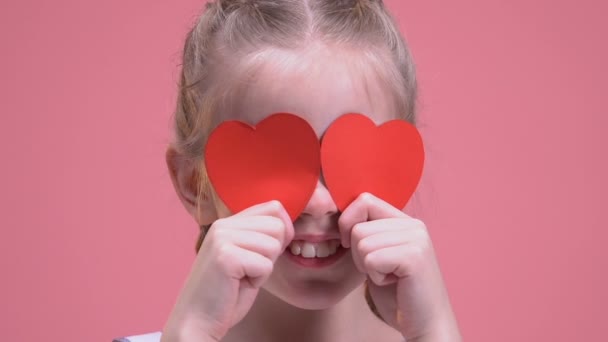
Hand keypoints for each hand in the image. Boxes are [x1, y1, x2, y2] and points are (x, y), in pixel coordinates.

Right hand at [161, 200, 293, 341]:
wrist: (197, 321)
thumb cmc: (226, 293)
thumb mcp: (245, 255)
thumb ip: (259, 236)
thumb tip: (288, 224)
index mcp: (228, 222)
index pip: (274, 207)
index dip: (284, 230)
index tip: (268, 253)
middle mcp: (223, 225)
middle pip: (278, 225)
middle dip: (274, 252)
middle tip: (251, 269)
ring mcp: (223, 238)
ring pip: (273, 245)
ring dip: (265, 268)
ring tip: (243, 277)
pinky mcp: (226, 257)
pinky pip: (265, 265)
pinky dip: (258, 280)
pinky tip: (238, 285)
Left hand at [339, 193, 460, 340]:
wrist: (424, 323)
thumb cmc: (398, 293)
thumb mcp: (378, 254)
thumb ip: (367, 232)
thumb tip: (340, 216)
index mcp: (405, 221)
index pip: (364, 200)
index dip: (347, 222)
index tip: (349, 244)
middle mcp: (413, 225)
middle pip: (358, 226)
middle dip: (358, 253)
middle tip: (381, 269)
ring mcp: (417, 239)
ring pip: (361, 242)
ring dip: (367, 266)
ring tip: (389, 276)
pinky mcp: (414, 257)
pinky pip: (371, 259)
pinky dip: (375, 276)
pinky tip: (394, 283)